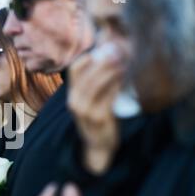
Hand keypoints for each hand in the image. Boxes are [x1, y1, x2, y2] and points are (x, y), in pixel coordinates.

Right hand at [68, 44, 123, 173]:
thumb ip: (91, 85)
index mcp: (71, 96)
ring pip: (96, 85)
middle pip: (87, 75)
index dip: (88, 57)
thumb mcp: (88, 102)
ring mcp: (86, 111)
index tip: (103, 50)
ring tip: (123, 63)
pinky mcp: (99, 118)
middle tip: (118, 52)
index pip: (74, 70)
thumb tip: (105, 58)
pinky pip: (107, 97)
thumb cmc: (96, 119)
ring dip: (110, 72)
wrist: (97, 145)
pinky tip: (123, 78)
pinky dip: (116, 85)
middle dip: (103, 62)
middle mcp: (75, 102)